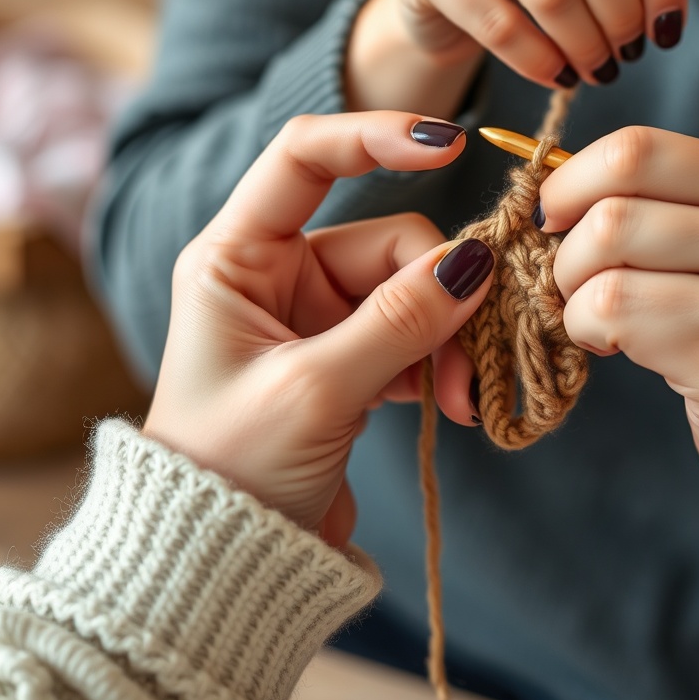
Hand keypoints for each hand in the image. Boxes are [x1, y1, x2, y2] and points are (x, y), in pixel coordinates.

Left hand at [143, 112, 493, 544]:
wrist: (223, 561)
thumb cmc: (232, 471)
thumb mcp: (315, 391)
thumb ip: (398, 322)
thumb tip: (475, 263)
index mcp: (236, 257)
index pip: (304, 156)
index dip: (376, 138)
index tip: (450, 145)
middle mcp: (278, 274)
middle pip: (388, 244)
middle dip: (437, 297)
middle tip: (467, 363)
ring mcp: (318, 315)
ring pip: (413, 290)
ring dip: (447, 339)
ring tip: (460, 399)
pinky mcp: (350, 354)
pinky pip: (415, 333)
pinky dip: (439, 363)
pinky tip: (450, 404)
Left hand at [538, 125, 698, 477]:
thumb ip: (637, 189)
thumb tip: (539, 181)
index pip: (637, 151)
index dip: (569, 181)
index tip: (553, 213)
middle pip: (613, 218)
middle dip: (567, 255)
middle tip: (579, 280)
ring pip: (607, 279)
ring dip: (576, 301)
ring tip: (602, 315)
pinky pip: (618, 330)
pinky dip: (591, 334)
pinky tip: (623, 345)